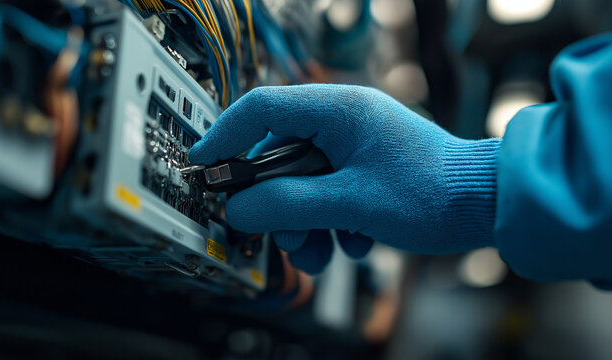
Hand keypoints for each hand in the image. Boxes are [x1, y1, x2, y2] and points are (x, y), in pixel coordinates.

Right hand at [189, 85, 500, 272]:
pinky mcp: (362, 169)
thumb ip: (288, 205)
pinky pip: (325, 195)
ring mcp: (352, 146)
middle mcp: (341, 122)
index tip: (203, 166)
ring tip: (322, 255)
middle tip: (279, 239)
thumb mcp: (351, 203)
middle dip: (277, 206)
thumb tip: (239, 210)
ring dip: (304, 224)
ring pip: (300, 184)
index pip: (261, 108)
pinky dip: (331, 224)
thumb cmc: (434, 193)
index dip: (225, 136)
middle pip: (278, 158)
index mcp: (337, 110)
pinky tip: (357, 242)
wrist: (490, 206)